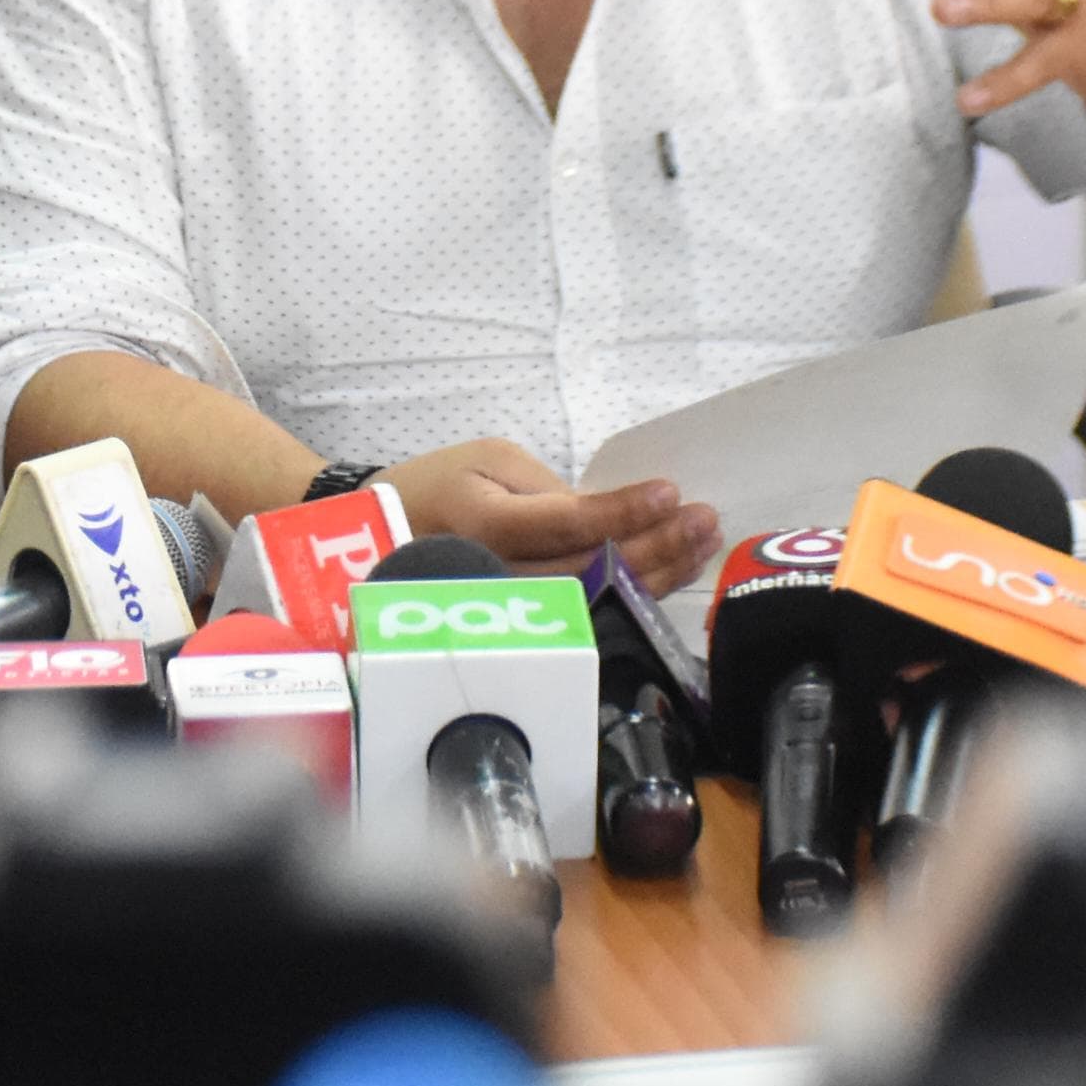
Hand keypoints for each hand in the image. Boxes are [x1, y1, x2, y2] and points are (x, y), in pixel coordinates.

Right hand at [378, 440, 720, 594]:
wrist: (381, 537)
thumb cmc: (441, 486)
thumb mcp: (488, 460)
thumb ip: (549, 488)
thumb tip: (610, 517)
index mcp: (485, 523)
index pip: (565, 522)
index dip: (620, 511)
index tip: (669, 492)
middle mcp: (501, 575)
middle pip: (591, 568)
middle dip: (656, 544)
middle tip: (703, 519)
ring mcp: (511, 610)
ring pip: (597, 600)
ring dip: (657, 573)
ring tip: (700, 543)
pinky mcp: (523, 625)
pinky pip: (589, 617)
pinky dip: (636, 596)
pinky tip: (671, 574)